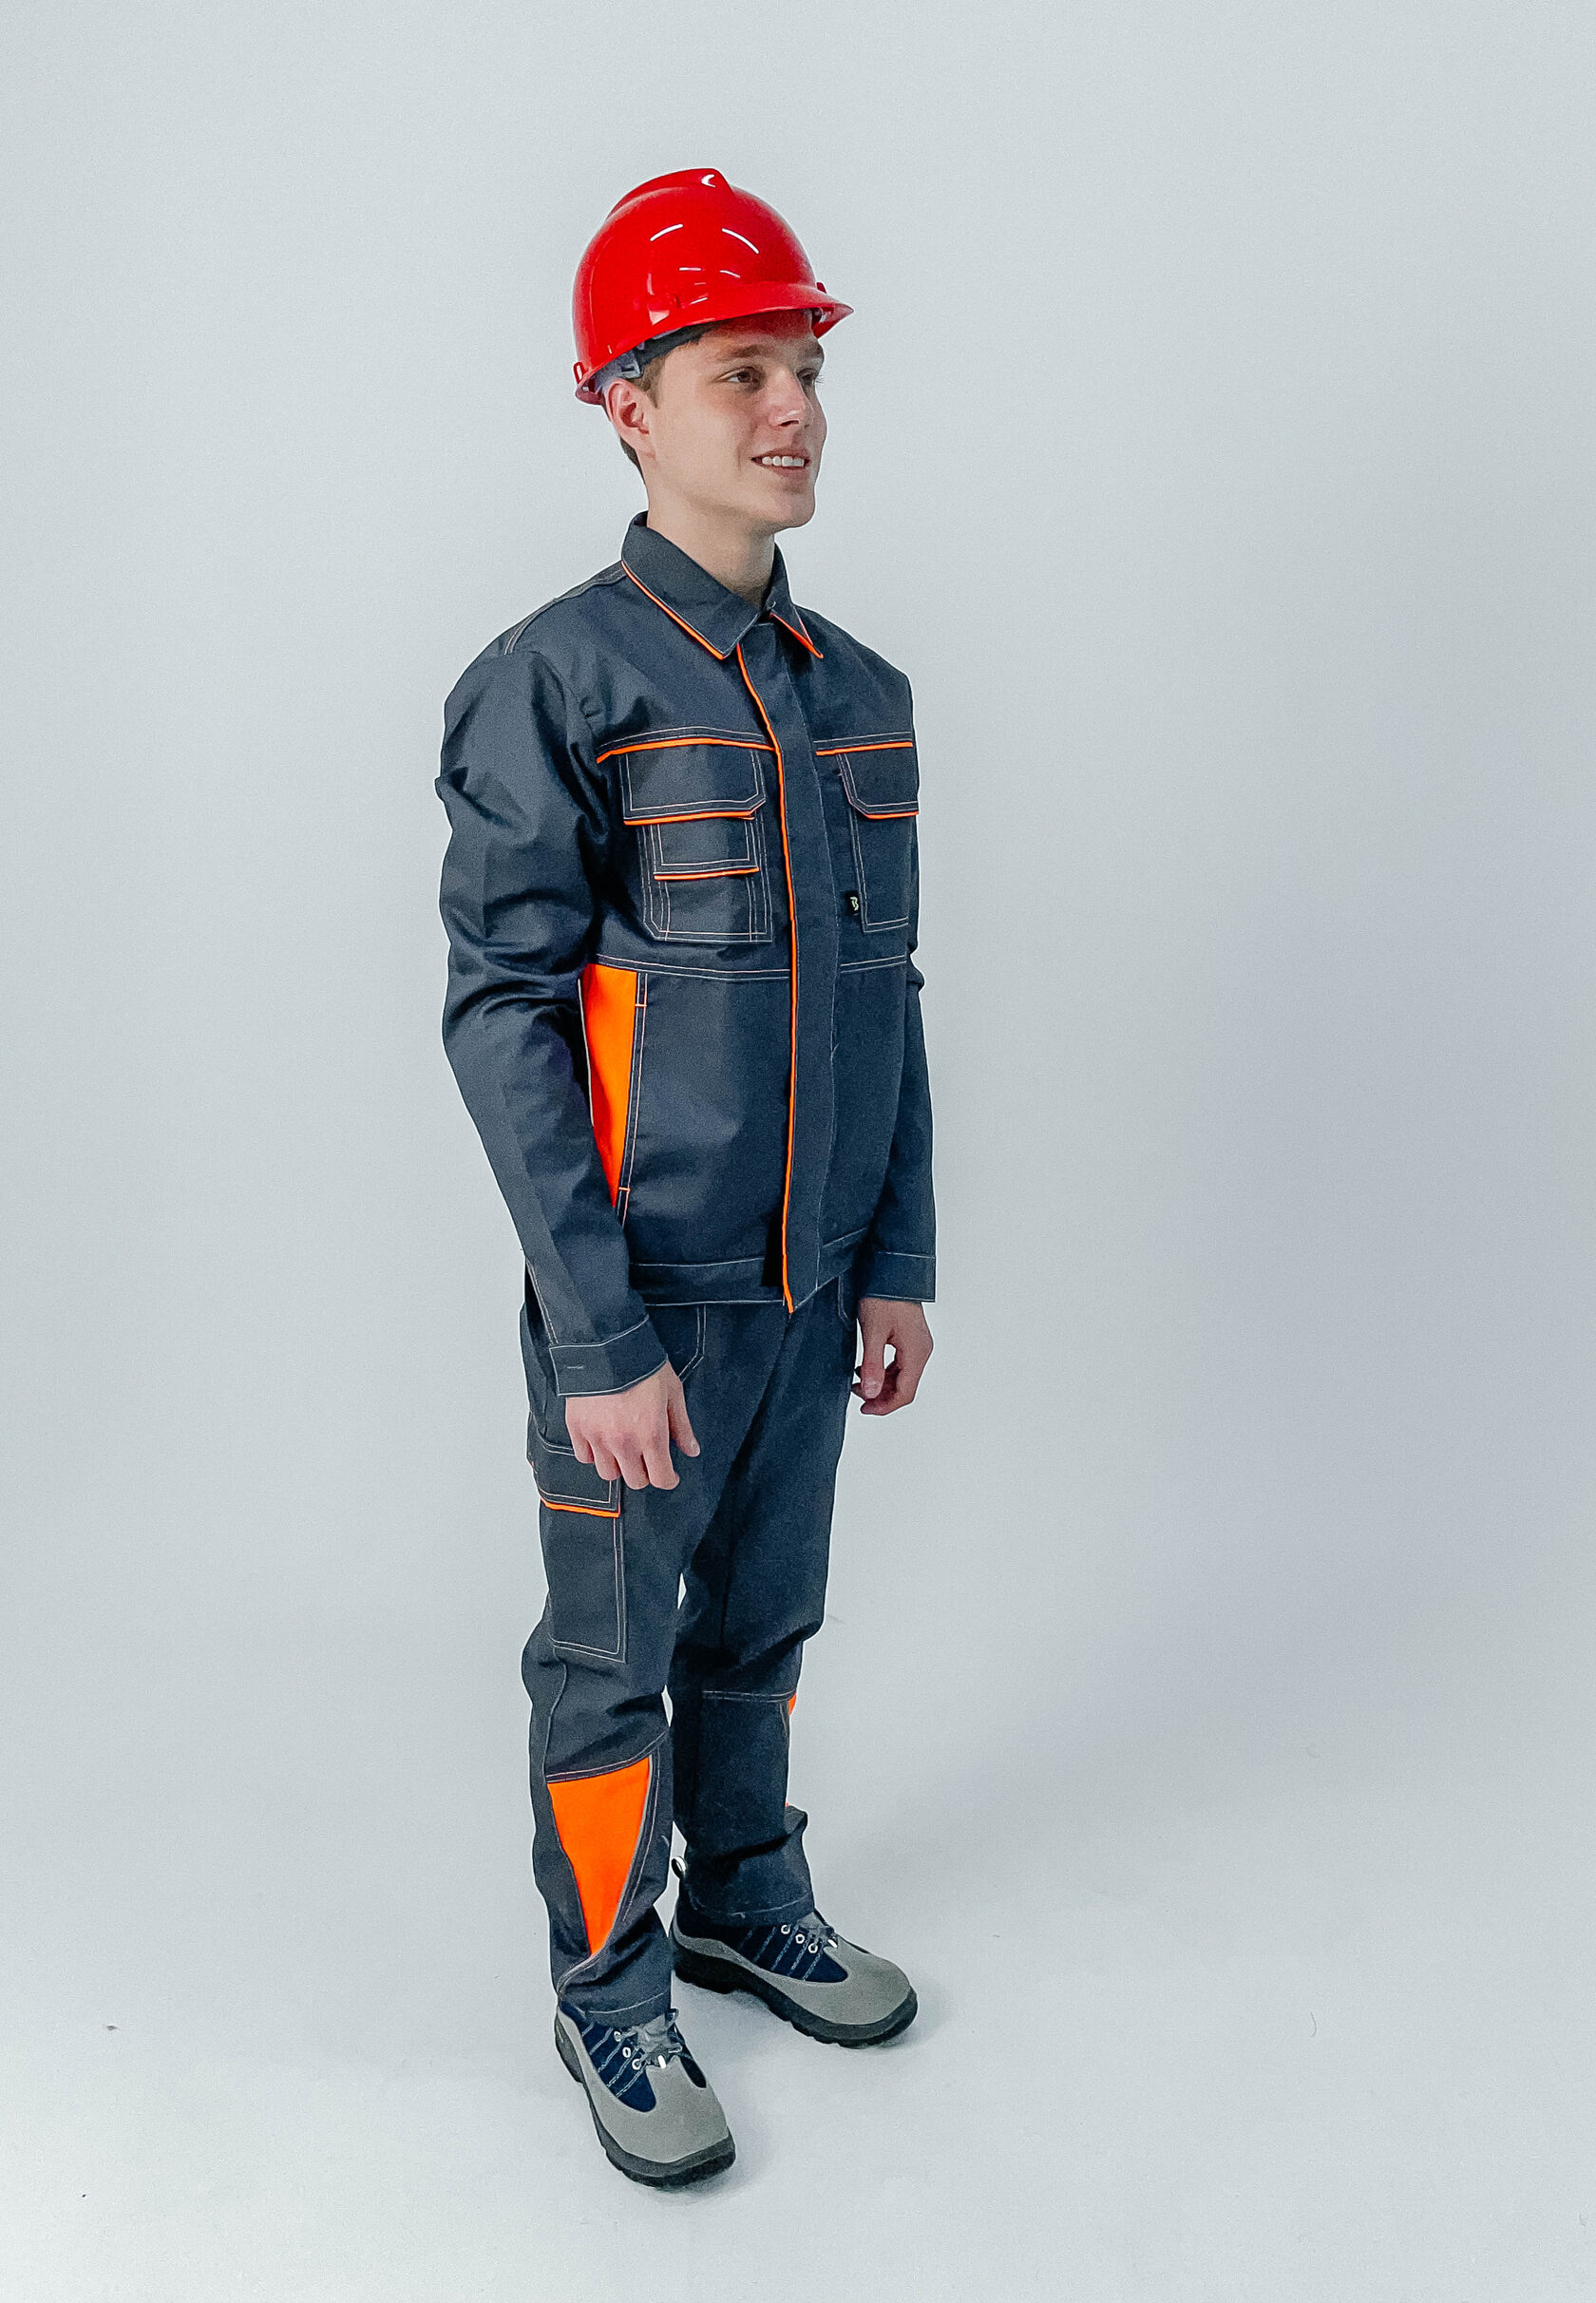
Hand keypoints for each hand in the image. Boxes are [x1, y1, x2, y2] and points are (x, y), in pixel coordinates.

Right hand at [564, 1361, 699, 1489]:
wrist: (607, 1344)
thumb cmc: (643, 1366)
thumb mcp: (672, 1392)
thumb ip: (681, 1425)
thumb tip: (691, 1450)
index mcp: (651, 1435)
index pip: (661, 1478)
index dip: (669, 1479)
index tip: (669, 1474)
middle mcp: (624, 1443)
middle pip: (635, 1481)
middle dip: (645, 1473)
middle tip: (647, 1458)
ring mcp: (598, 1438)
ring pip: (608, 1473)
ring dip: (618, 1466)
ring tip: (623, 1450)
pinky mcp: (577, 1429)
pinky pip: (584, 1457)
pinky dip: (593, 1454)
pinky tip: (602, 1441)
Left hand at [853, 1298, 932, 1415]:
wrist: (892, 1271)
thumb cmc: (884, 1296)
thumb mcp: (873, 1332)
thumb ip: (872, 1365)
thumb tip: (870, 1392)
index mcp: (917, 1352)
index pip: (905, 1393)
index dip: (885, 1406)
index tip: (865, 1408)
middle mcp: (921, 1350)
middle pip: (905, 1387)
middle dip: (881, 1395)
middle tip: (857, 1394)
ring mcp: (918, 1344)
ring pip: (901, 1376)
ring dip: (881, 1383)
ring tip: (859, 1380)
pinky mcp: (910, 1337)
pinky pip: (899, 1363)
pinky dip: (884, 1371)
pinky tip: (867, 1367)